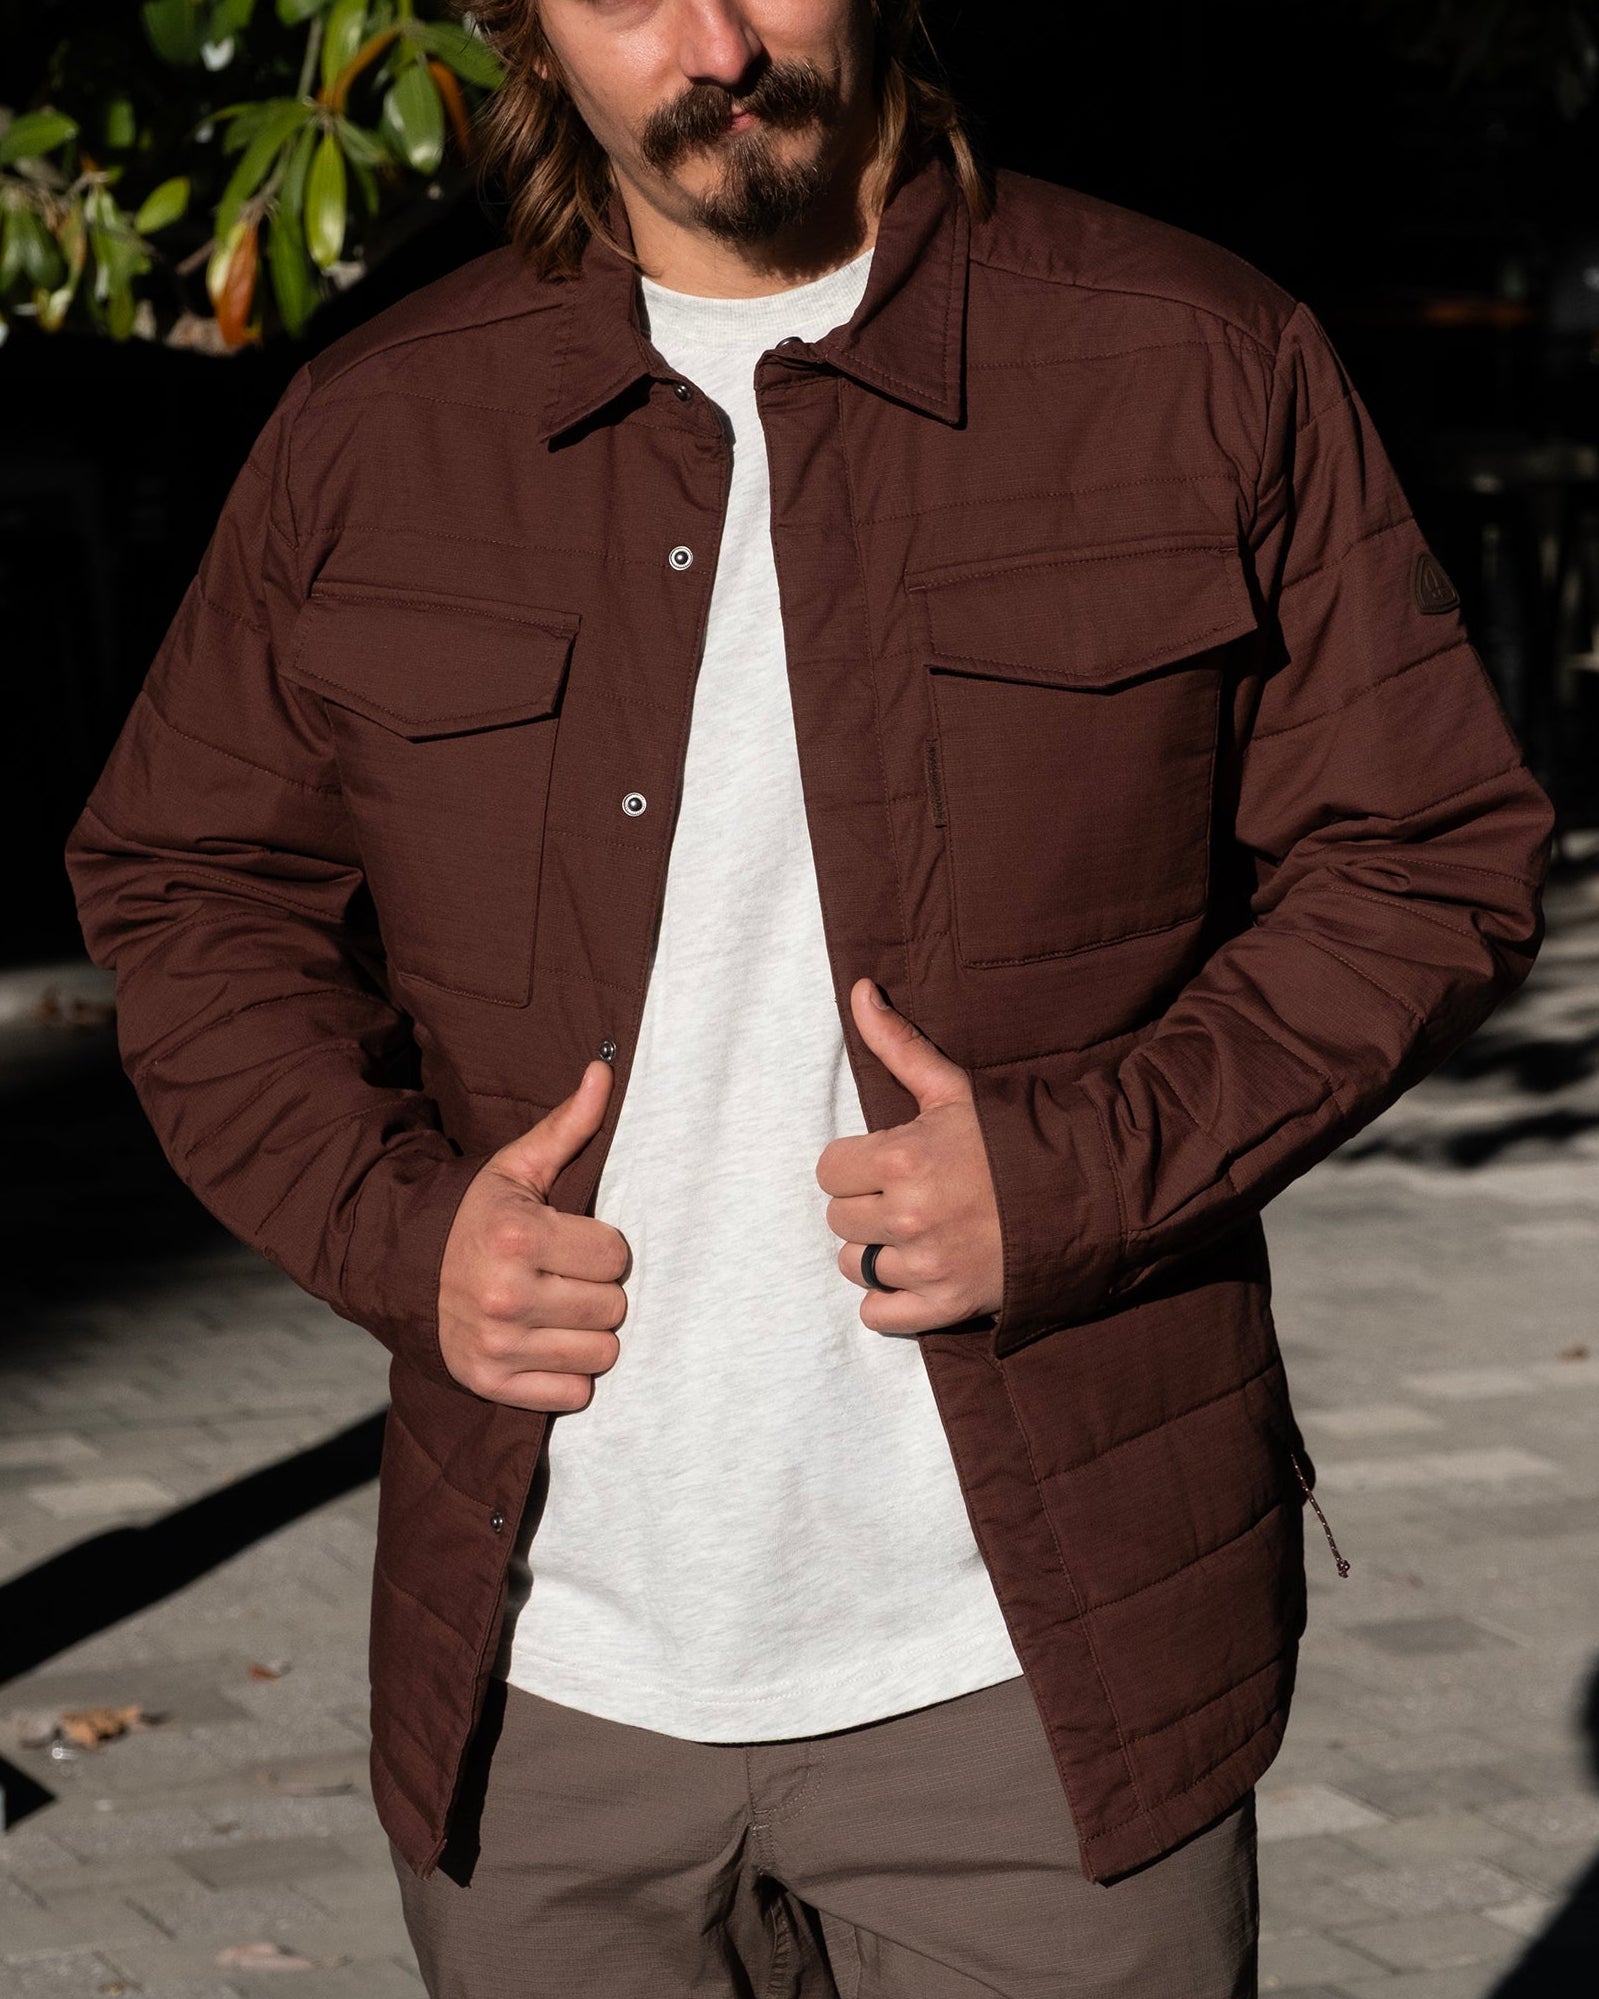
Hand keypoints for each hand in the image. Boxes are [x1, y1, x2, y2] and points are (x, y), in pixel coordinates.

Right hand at [438, 1061, 630, 1410]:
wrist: (401, 1268)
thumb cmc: (474, 1214)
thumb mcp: (516, 1167)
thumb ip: (567, 1125)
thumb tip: (604, 1070)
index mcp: (518, 1235)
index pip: (616, 1255)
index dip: (603, 1248)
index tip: (578, 1243)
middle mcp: (506, 1294)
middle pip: (613, 1307)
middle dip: (599, 1292)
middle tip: (568, 1279)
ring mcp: (497, 1344)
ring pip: (602, 1353)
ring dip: (589, 1335)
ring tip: (562, 1312)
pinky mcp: (489, 1382)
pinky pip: (574, 1394)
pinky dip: (569, 1376)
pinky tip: (548, 1346)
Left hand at [815, 979, 1003, 1334]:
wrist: (1086, 1194)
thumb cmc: (1014, 1138)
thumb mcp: (954, 1088)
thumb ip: (898, 1045)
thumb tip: (859, 989)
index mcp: (900, 1158)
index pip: (829, 1170)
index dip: (855, 1166)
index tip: (886, 1165)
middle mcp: (908, 1215)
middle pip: (840, 1219)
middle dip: (867, 1208)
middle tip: (907, 1198)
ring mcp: (927, 1264)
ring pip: (857, 1267)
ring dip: (878, 1254)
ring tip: (916, 1235)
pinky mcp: (947, 1304)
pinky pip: (879, 1315)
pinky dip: (891, 1301)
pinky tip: (918, 1274)